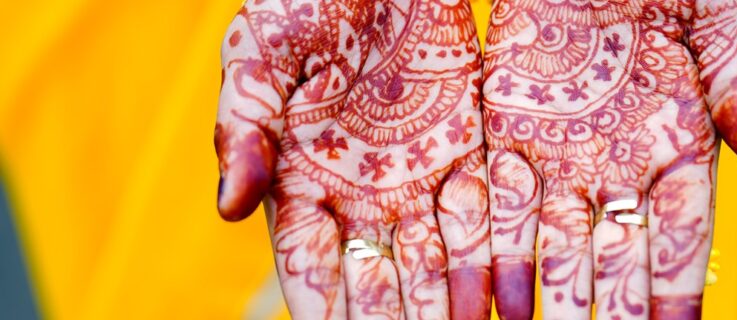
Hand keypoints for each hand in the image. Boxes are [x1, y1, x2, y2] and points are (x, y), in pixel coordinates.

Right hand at [214, 0, 489, 318]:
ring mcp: (418, 177)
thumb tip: (227, 209)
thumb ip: (241, 131)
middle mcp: (363, 195)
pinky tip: (503, 299)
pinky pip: (481, 215)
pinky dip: (491, 257)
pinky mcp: (467, 151)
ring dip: (451, 307)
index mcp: (303, 183)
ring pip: (437, 261)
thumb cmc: (304, 2)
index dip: (325, 315)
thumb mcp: (258, 58)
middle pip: (381, 280)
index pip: (313, 268)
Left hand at [483, 0, 736, 318]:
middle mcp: (619, 164)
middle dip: (605, 314)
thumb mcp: (715, 18)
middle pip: (615, 257)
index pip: (684, 238)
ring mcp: (561, 153)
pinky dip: (494, 251)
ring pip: (553, 245)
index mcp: (680, 144)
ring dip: (547, 299)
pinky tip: (493, 298)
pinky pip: (499, 203)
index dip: (678, 295)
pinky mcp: (506, 130)